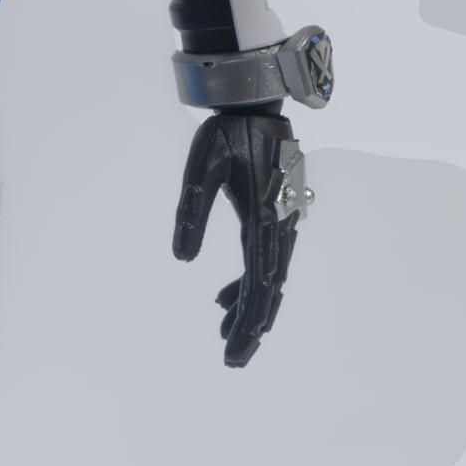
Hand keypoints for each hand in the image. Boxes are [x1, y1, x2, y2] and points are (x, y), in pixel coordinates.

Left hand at [172, 108, 310, 367]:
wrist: (255, 104)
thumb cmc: (227, 133)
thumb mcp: (201, 168)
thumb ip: (191, 211)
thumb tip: (182, 259)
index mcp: (264, 219)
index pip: (258, 283)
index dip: (247, 319)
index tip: (233, 348)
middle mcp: (280, 226)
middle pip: (269, 290)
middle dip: (250, 327)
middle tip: (232, 360)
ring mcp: (282, 222)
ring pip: (269, 279)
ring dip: (249, 308)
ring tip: (225, 337)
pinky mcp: (276, 216)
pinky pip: (265, 260)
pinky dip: (248, 283)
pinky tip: (224, 299)